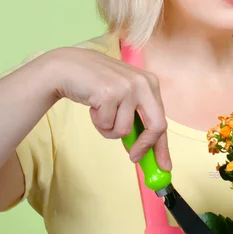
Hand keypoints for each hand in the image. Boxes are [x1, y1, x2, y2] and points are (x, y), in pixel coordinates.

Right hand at [44, 47, 171, 169]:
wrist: (68, 67)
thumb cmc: (96, 84)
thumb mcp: (123, 96)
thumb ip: (136, 117)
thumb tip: (143, 151)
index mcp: (150, 83)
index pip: (162, 120)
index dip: (163, 146)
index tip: (165, 166)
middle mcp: (143, 83)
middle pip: (156, 127)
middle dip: (144, 146)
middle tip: (133, 157)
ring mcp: (127, 87)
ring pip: (125, 130)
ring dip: (109, 128)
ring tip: (100, 112)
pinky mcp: (110, 93)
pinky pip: (107, 125)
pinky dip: (98, 122)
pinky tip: (92, 106)